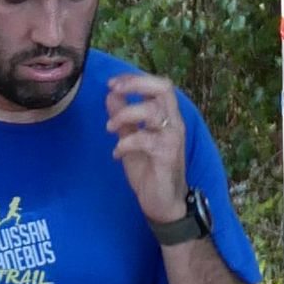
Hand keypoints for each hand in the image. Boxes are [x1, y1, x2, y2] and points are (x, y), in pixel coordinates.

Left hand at [106, 69, 190, 226]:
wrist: (164, 205)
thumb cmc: (150, 172)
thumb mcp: (132, 140)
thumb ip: (124, 118)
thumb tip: (111, 94)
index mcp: (168, 118)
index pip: (159, 85)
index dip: (136, 79)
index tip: (112, 83)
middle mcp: (174, 124)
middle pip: (163, 89)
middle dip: (135, 84)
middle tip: (113, 89)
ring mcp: (173, 139)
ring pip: (152, 111)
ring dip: (124, 115)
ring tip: (109, 129)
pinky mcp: (167, 156)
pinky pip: (145, 140)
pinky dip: (125, 143)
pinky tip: (116, 153)